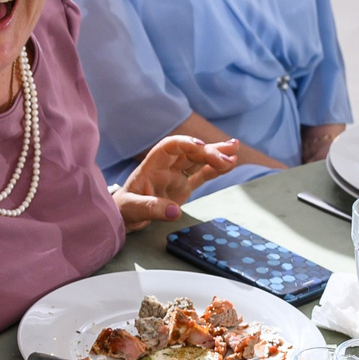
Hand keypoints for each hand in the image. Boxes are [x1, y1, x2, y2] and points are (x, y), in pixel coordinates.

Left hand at [115, 136, 239, 226]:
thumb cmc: (123, 209)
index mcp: (152, 165)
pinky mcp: (183, 187)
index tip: (201, 147)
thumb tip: (175, 211)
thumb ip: (152, 208)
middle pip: (189, 153)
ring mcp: (176, 175)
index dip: (185, 144)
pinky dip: (215, 169)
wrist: (123, 216)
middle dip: (208, 153)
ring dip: (216, 154)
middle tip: (227, 159)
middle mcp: (166, 167)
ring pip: (199, 160)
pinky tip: (231, 163)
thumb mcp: (132, 209)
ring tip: (235, 149)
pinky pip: (202, 174)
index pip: (170, 146)